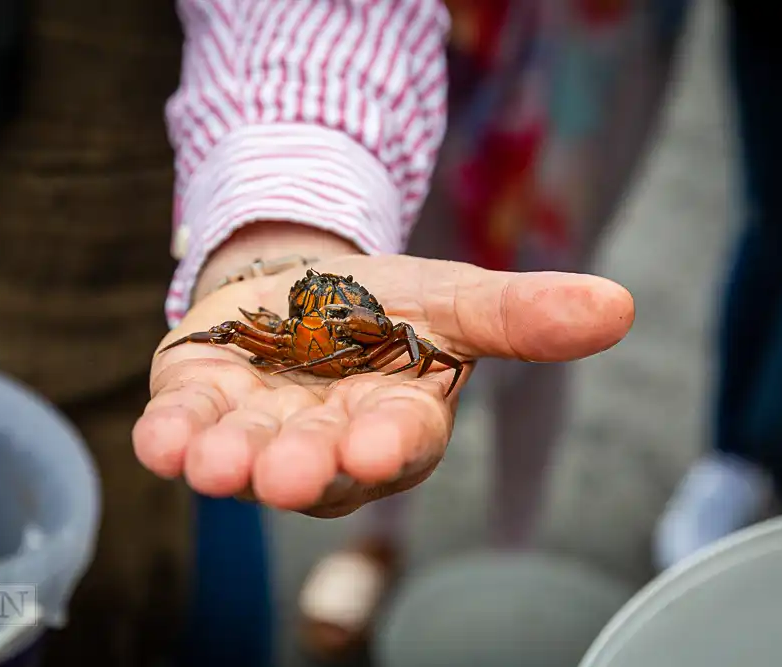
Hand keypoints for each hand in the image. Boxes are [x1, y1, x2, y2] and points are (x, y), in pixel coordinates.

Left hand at [134, 251, 632, 517]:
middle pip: (318, 463)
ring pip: (244, 456)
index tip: (376, 446)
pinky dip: (171, 434)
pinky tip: (161, 437)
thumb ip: (521, 313)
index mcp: (395, 420)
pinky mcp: (201, 405)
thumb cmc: (383, 307)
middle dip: (303, 467)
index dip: (387, 445)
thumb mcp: (452, 297)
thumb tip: (620, 305)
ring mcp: (259, 430)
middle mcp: (326, 441)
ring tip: (215, 461)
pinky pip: (184, 428)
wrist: (299, 286)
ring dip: (228, 460)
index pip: (399, 441)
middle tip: (287, 473)